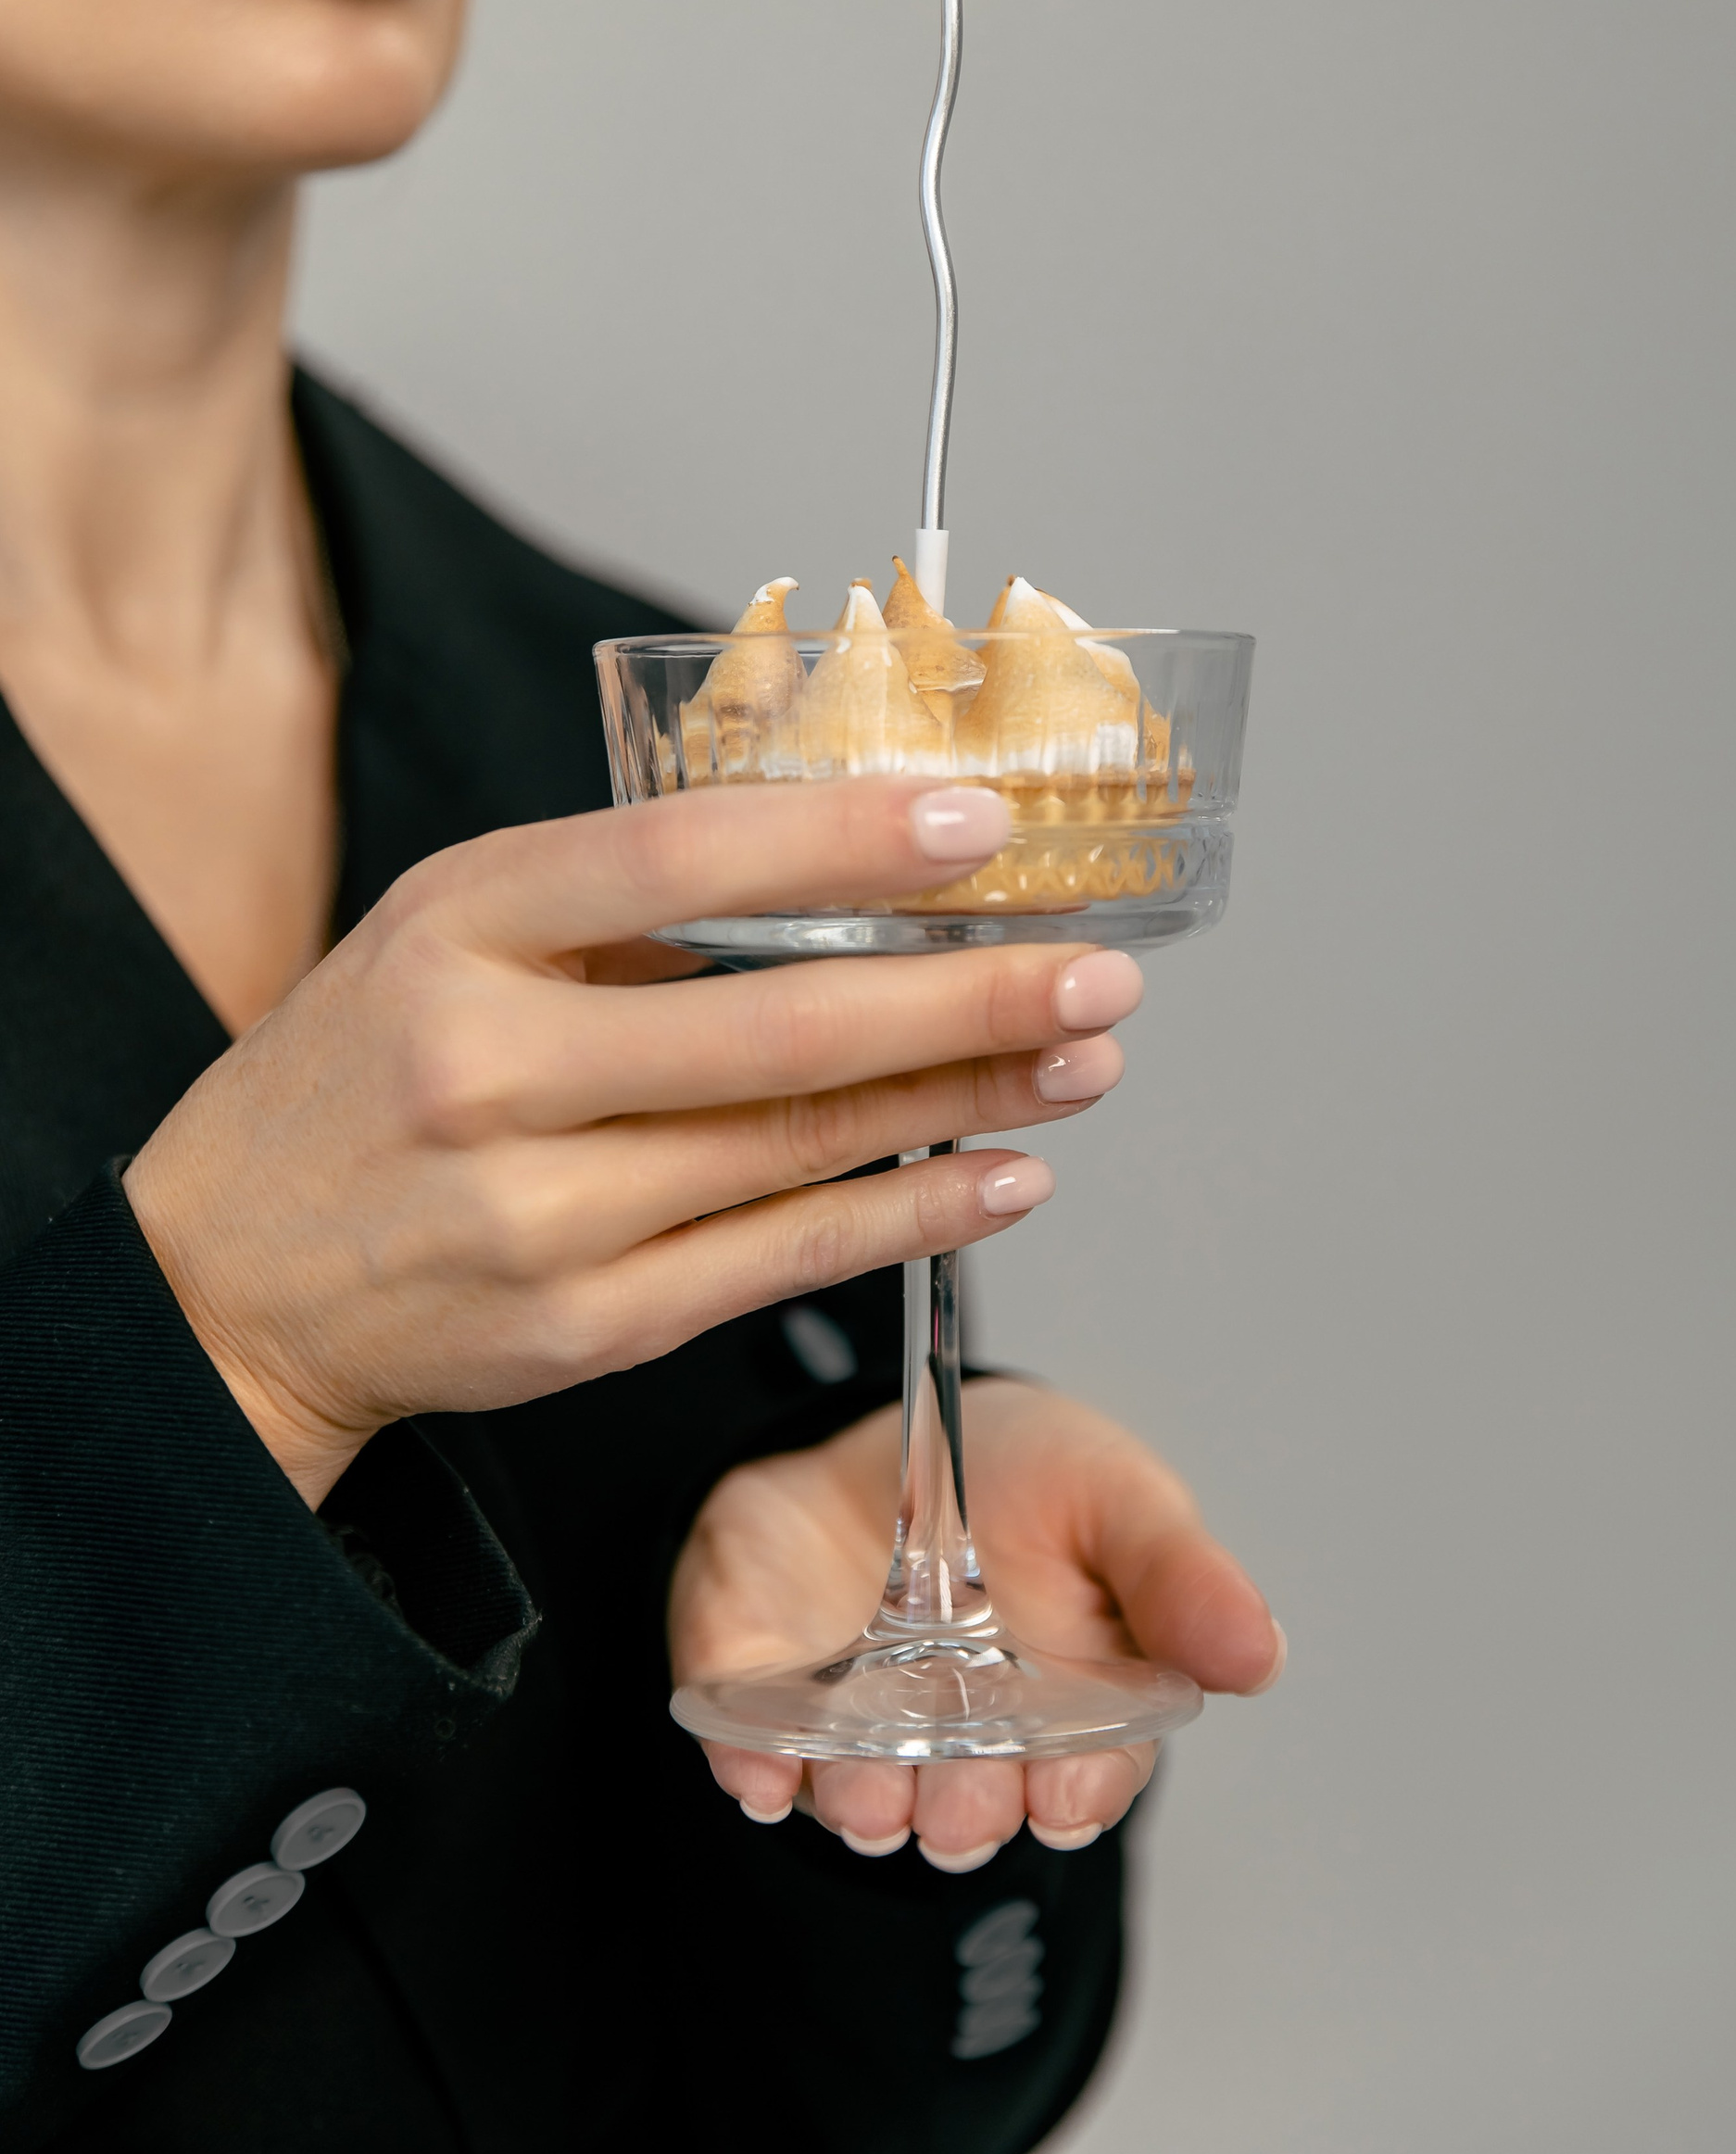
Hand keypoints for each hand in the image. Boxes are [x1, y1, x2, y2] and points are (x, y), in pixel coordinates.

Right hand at [126, 780, 1144, 1506]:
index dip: (844, 839)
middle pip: (774, 1027)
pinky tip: (1005, 1175)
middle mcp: (487, 1072)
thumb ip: (612, 900)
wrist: (221, 1285)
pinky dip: (910, 1218)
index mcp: (452, 931)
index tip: (978, 821)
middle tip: (1097, 967)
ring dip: (969, 1101)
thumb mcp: (440, 933)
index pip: (676, 862)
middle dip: (967, 996)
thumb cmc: (357, 1078)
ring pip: (800, 1149)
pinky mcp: (580, 1332)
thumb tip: (845, 860)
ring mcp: (535, 1218)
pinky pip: (784, 1262)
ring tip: (1084, 1055)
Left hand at [673, 1378, 1284, 1866]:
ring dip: (861, 1799)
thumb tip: (1260, 1654)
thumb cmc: (1020, 1476)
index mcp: (1063, 1712)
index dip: (1073, 1791)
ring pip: (854, 1796)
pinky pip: (742, 1741)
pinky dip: (747, 1757)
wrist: (894, 1425)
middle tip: (959, 1794)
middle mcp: (958, 1743)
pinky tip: (759, 1763)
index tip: (1063, 1787)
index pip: (1080, 1780)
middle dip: (961, 1812)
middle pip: (963, 1809)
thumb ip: (1177, 1576)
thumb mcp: (1115, 1495)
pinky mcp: (756, 1688)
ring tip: (869, 1781)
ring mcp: (852, 1723)